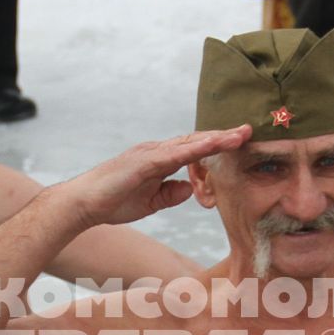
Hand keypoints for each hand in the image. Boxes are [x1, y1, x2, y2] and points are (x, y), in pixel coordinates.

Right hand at [57, 125, 250, 227]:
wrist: (83, 204)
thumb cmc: (112, 202)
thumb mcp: (151, 202)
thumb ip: (171, 194)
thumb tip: (192, 189)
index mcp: (159, 160)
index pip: (194, 150)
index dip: (218, 146)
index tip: (240, 143)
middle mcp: (157, 151)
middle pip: (196, 140)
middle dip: (224, 136)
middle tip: (250, 130)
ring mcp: (150, 153)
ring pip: (190, 143)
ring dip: (216, 138)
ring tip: (240, 135)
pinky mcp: (144, 161)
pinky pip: (175, 153)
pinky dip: (196, 148)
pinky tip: (213, 145)